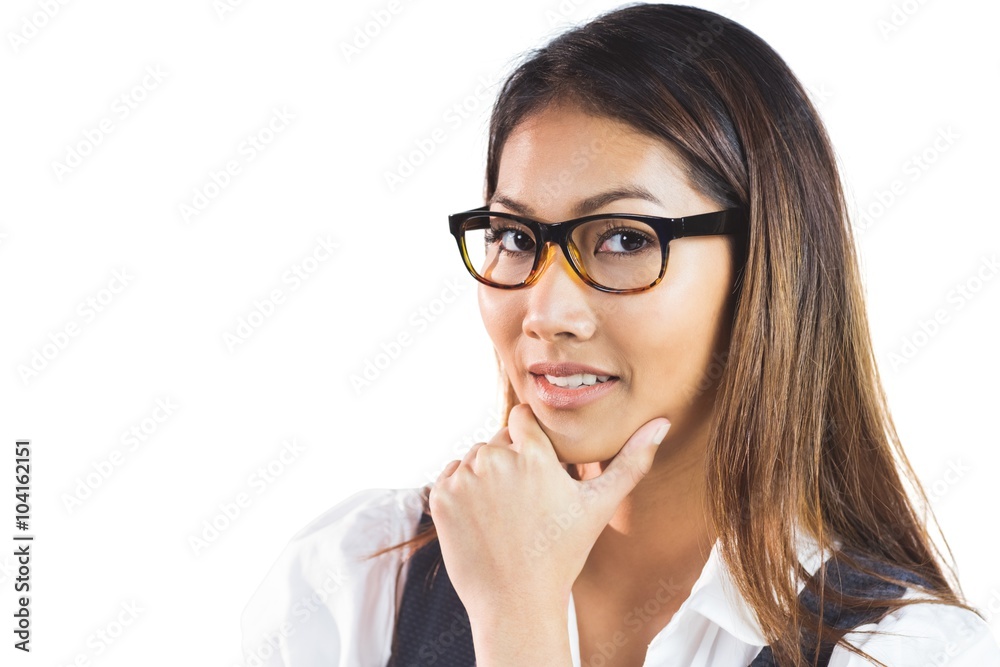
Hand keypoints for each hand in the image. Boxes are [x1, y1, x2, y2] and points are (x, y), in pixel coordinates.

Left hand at [428, 403, 670, 623]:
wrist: (516, 602)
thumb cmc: (562, 554)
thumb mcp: (600, 506)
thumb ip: (632, 460)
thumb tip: (663, 422)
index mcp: (534, 454)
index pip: (524, 418)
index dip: (531, 440)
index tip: (537, 465)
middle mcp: (495, 459)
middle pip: (499, 440)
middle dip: (510, 460)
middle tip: (525, 501)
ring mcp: (464, 478)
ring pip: (474, 457)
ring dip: (485, 475)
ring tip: (505, 513)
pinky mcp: (440, 497)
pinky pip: (449, 476)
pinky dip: (461, 491)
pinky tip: (483, 519)